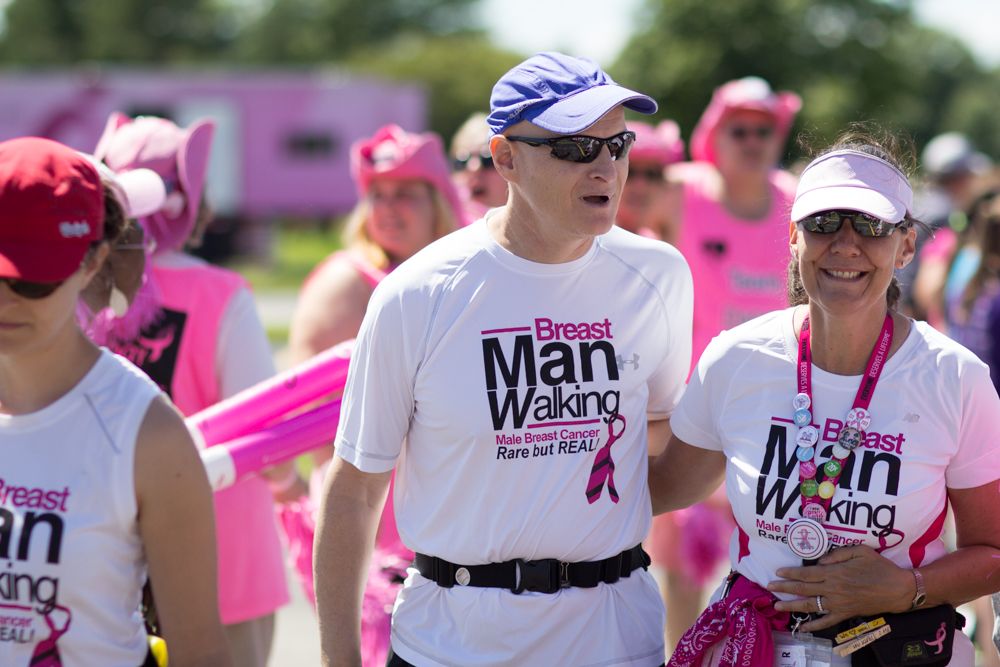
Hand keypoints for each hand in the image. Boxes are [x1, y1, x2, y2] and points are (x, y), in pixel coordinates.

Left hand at [767, 545, 914, 630]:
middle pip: (803, 588)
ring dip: (792, 605)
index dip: (790, 573)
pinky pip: (826, 621)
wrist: (898, 589)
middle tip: (768, 586)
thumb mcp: (860, 551)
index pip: (806, 573)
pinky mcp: (846, 613)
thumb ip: (837, 554)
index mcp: (835, 572)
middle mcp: (833, 589)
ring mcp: (838, 603)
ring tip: (777, 605)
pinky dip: (814, 626)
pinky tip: (802, 628)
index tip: (777, 572)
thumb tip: (820, 560)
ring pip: (810, 605)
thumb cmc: (879, 567)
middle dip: (784, 587)